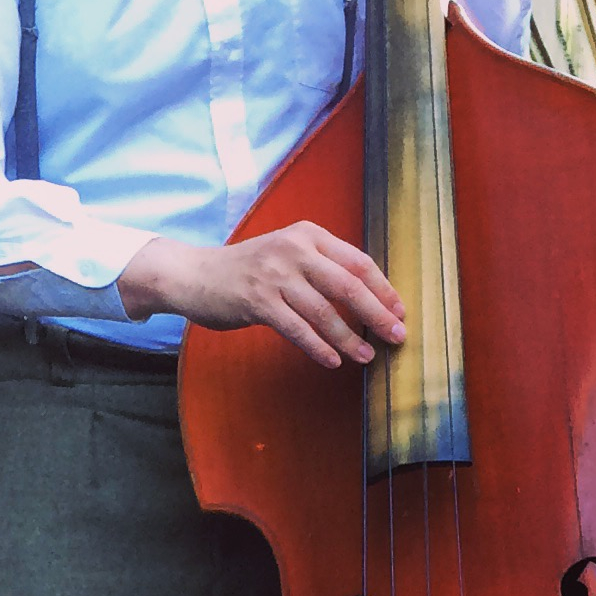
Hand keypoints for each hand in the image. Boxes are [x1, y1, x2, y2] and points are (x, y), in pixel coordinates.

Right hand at [120, 227, 406, 369]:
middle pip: (348, 285)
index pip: (358, 261)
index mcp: (308, 235)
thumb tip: (366, 297)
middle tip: (396, 336)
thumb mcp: (286, 254)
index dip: (383, 289)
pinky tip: (332, 361)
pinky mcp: (257, 301)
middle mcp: (294, 250)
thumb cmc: (246, 270)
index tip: (400, 312)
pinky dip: (318, 347)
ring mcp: (275, 275)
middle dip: (377, 314)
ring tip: (366, 356)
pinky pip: (297, 329)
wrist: (195, 275)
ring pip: (324, 312)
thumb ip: (321, 266)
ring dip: (349, 338)